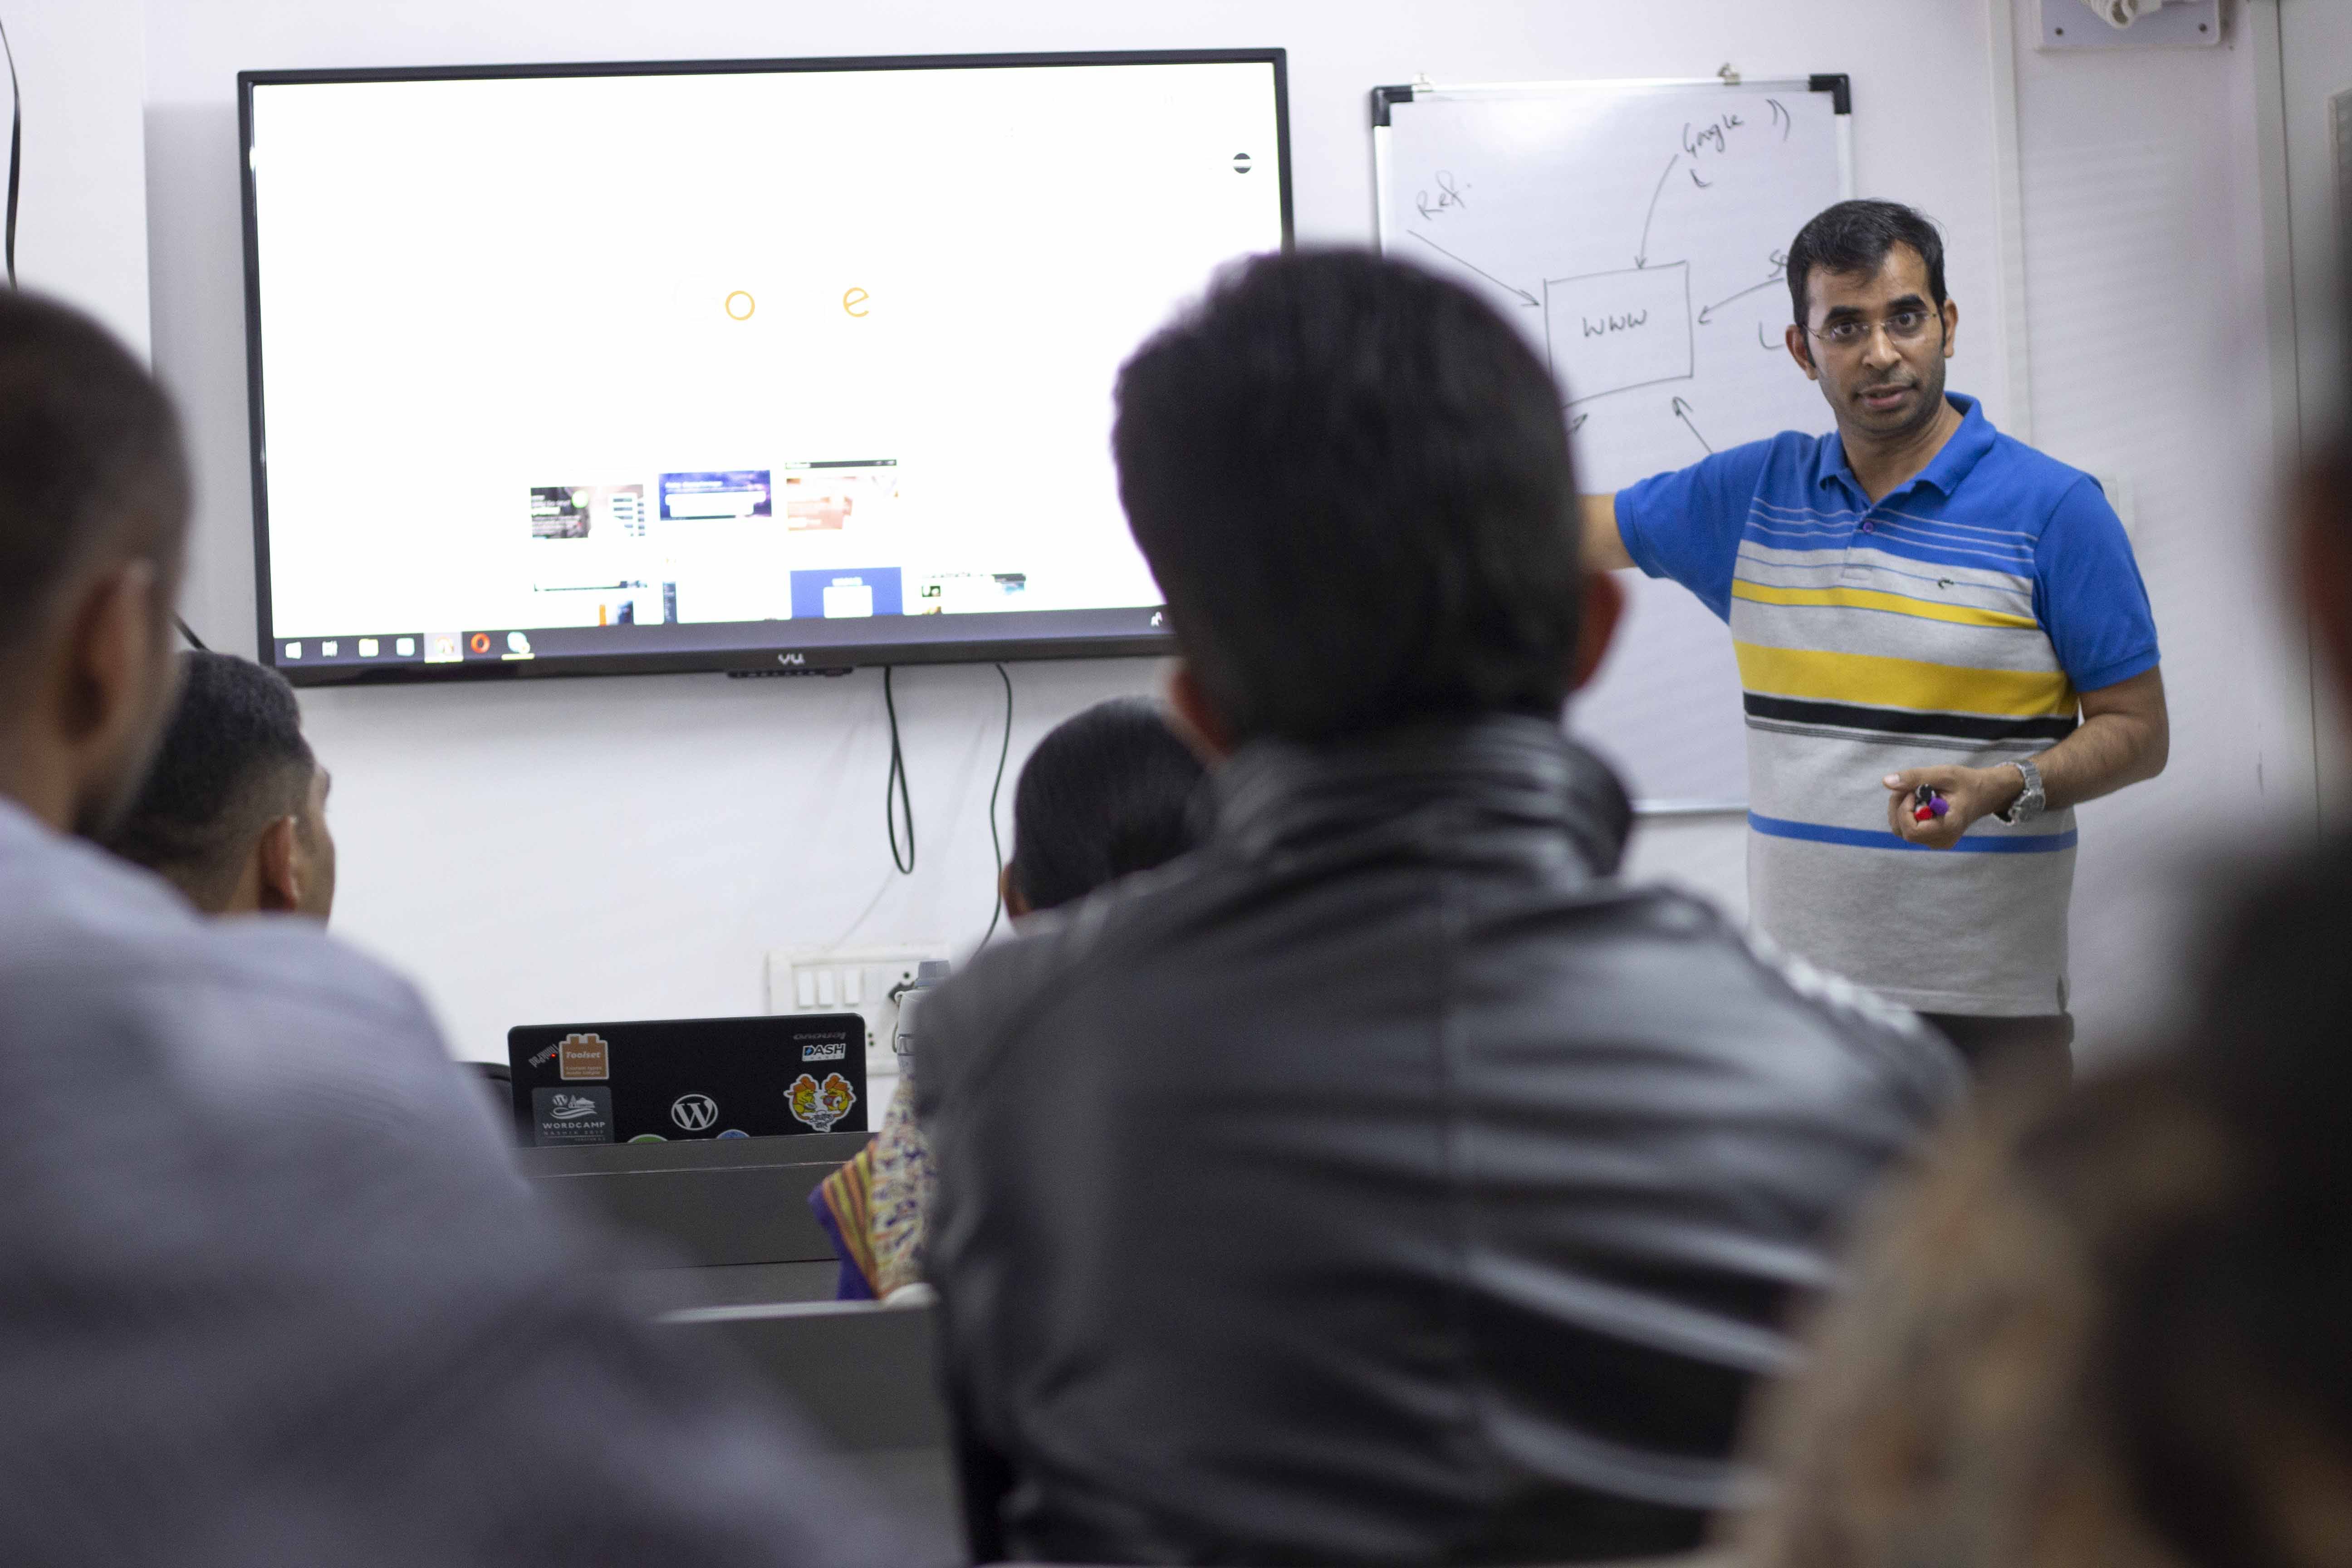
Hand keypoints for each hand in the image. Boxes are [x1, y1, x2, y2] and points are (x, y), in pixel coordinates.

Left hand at [1882, 763, 2024, 849]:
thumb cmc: (1966, 783)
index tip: (1912, 791)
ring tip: (1914, 792)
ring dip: (1900, 809)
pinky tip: (1917, 800)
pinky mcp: (1932, 838)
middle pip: (1902, 830)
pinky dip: (1906, 813)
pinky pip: (1908, 829)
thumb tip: (1886, 781)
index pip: (1912, 831)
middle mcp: (1942, 840)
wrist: (1983, 794)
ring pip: (1902, 830)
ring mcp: (1936, 841)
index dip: (1905, 810)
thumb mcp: (1943, 774)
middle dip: (1899, 807)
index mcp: (1948, 827)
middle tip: (1909, 788)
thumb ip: (1915, 777)